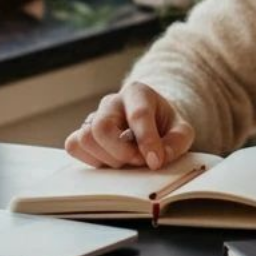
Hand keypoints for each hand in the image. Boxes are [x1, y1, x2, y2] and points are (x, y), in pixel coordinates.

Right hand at [65, 82, 194, 170]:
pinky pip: (74, 146)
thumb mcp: (181, 131)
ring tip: (126, 162)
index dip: (147, 141)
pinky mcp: (82, 133)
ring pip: (85, 138)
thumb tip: (157, 159)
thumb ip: (175, 143)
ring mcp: (94, 117)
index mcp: (138, 93)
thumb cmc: (165, 126)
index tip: (155, 162)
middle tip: (138, 162)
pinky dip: (90, 159)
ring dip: (107, 159)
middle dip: (121, 152)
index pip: (138, 115)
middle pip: (102, 126)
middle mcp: (111, 102)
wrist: (151, 123)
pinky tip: (110, 161)